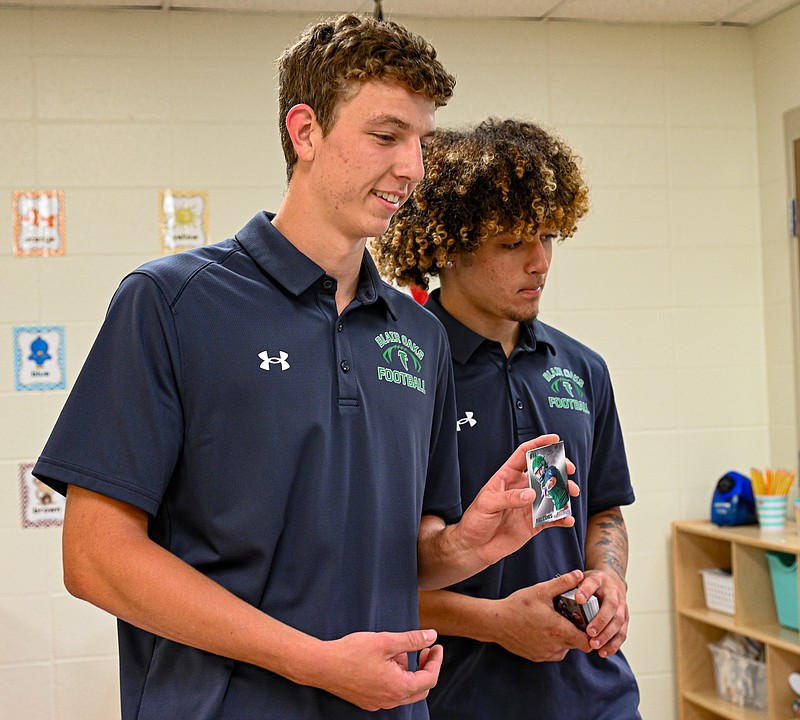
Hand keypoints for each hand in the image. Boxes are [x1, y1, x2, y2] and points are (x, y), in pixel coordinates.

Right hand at [315, 629, 442, 710]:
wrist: (322, 665)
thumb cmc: (352, 652)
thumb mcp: (386, 641)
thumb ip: (412, 640)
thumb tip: (432, 636)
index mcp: (398, 687)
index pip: (430, 678)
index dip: (436, 660)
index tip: (436, 645)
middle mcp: (390, 701)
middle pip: (420, 689)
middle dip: (426, 667)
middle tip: (425, 649)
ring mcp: (378, 703)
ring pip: (405, 691)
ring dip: (409, 672)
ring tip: (398, 651)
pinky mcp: (368, 701)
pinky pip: (391, 693)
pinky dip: (396, 678)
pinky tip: (385, 661)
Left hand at [457, 434, 577, 567]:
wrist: (475, 547)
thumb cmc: (475, 520)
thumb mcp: (487, 504)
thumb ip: (509, 498)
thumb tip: (532, 494)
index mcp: (507, 476)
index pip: (525, 454)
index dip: (539, 444)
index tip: (555, 439)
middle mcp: (521, 488)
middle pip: (544, 472)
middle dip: (559, 468)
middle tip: (569, 469)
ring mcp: (529, 505)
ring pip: (552, 494)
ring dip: (564, 492)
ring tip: (572, 493)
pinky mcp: (534, 523)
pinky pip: (552, 518)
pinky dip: (562, 518)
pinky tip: (568, 519)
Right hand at [493, 570, 590, 661]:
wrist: (495, 622)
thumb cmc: (518, 606)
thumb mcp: (540, 590)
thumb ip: (562, 583)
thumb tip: (579, 574)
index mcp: (559, 630)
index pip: (588, 642)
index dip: (591, 634)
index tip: (587, 622)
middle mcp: (554, 646)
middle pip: (577, 645)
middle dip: (577, 633)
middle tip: (570, 618)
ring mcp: (545, 654)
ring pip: (565, 649)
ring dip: (565, 639)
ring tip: (555, 622)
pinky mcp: (537, 657)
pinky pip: (553, 653)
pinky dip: (553, 644)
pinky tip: (544, 630)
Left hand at [577, 569, 629, 656]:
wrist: (611, 582)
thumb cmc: (591, 584)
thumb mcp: (580, 579)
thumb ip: (570, 587)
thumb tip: (553, 596)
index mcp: (599, 579)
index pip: (593, 583)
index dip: (586, 591)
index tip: (578, 599)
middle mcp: (613, 592)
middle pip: (610, 606)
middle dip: (600, 620)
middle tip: (589, 632)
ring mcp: (622, 605)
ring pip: (618, 621)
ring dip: (607, 635)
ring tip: (594, 645)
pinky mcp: (625, 618)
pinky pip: (622, 632)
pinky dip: (614, 644)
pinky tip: (603, 652)